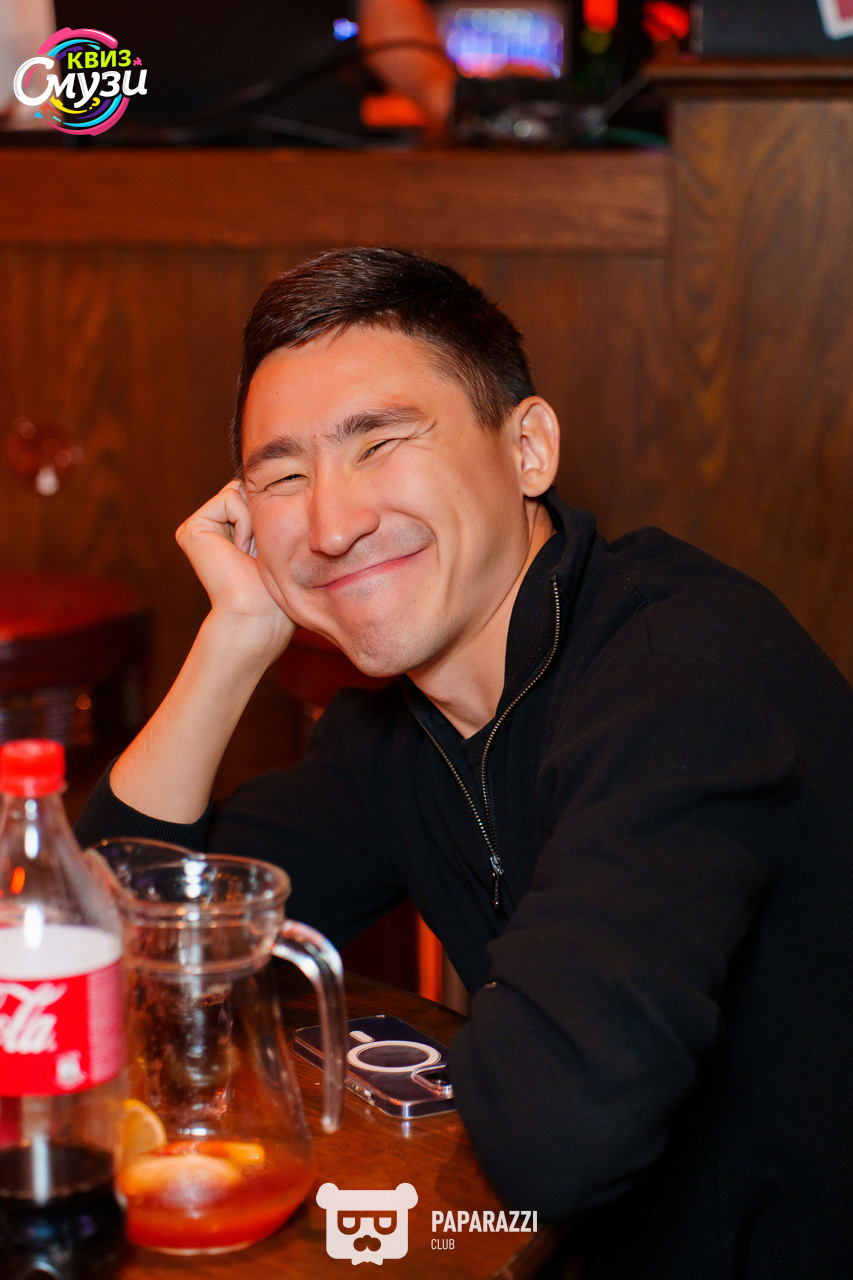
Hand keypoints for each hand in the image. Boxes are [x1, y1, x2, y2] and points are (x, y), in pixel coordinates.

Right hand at [176, 481, 294, 652]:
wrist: (259, 615)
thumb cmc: (277, 589)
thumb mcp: (281, 540)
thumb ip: (273, 507)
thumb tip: (285, 472)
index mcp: (231, 529)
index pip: (258, 494)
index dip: (274, 511)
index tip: (273, 548)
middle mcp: (212, 526)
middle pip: (248, 487)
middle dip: (264, 512)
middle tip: (262, 552)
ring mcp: (199, 527)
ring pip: (240, 490)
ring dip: (257, 520)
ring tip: (251, 554)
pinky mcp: (191, 528)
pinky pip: (230, 498)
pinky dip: (246, 523)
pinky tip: (241, 552)